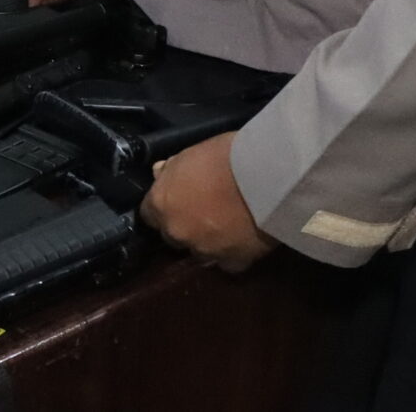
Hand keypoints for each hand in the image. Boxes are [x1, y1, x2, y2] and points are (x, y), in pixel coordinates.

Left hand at [141, 132, 274, 271]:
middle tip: (205, 211)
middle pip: (173, 235)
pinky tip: (243, 239)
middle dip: (185, 225)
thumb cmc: (225, 156)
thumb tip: (160, 174)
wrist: (266, 177)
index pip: (149, 213)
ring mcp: (204, 250)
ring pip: (199, 252)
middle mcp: (177, 231)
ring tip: (227, 226)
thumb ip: (171, 170)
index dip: (165, 206)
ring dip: (208, 242)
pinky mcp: (232, 262)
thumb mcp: (191, 153)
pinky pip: (227, 262)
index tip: (178, 200)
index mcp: (161, 203)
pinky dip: (233, 253)